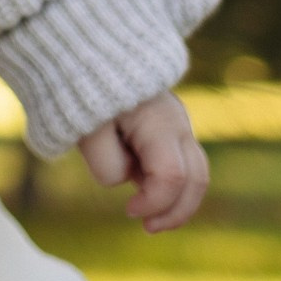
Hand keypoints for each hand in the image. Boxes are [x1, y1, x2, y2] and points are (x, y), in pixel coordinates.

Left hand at [76, 91, 206, 232]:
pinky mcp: (170, 127)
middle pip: (197, 179)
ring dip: (177, 200)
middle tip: (147, 227)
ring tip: (149, 216)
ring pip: (197, 172)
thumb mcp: (85, 132)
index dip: (154, 202)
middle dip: (176, 211)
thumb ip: (108, 164)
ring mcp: (178, 122)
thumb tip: (131, 179)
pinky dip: (171, 183)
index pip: (171, 176)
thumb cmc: (83, 92)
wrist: (87, 53)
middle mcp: (178, 121)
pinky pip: (183, 162)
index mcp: (159, 122)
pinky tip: (147, 191)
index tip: (128, 211)